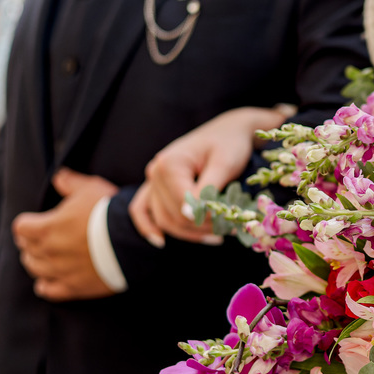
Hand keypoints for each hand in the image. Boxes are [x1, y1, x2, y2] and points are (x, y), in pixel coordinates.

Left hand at [12, 168, 118, 301]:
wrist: (131, 240)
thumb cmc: (109, 212)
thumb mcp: (90, 188)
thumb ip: (70, 183)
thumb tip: (58, 178)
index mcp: (47, 227)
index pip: (21, 227)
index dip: (26, 224)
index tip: (33, 223)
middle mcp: (48, 251)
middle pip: (26, 249)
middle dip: (30, 243)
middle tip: (41, 239)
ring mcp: (59, 271)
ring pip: (34, 269)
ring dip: (35, 262)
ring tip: (45, 258)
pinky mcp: (73, 287)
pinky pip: (49, 291)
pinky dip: (45, 286)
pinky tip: (47, 281)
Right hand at [129, 105, 294, 245]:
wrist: (229, 132)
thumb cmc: (230, 145)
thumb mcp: (224, 165)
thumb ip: (206, 190)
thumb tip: (188, 215)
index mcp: (169, 163)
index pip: (183, 205)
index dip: (206, 218)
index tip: (231, 222)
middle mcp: (155, 171)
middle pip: (172, 216)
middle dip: (201, 227)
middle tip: (229, 229)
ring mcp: (153, 179)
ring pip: (163, 219)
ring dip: (189, 232)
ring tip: (217, 235)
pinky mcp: (156, 186)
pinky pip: (142, 210)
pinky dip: (148, 227)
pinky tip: (160, 242)